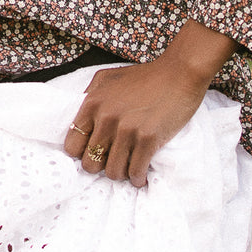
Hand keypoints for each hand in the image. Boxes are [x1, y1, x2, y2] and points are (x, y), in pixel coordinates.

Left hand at [63, 22, 236, 186]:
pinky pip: (135, 172)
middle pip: (90, 164)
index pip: (71, 146)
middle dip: (101, 166)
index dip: (82, 153)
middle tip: (113, 161)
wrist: (180, 73)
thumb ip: (89, 96)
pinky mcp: (148, 139)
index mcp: (92, 104)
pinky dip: (138, 178)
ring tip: (129, 168)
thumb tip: (79, 120)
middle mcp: (106, 119)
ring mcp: (127, 130)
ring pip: (113, 172)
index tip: (95, 152)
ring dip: (121, 174)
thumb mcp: (107, 78)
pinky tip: (141, 175)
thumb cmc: (145, 76)